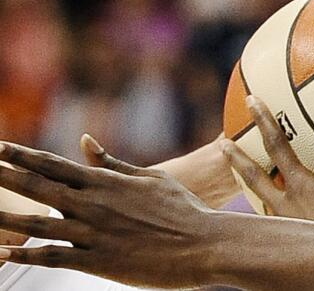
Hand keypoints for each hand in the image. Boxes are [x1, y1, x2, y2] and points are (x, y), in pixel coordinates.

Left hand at [0, 137, 222, 288]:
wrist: (205, 244)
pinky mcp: (98, 261)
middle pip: (37, 188)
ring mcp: (94, 233)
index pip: (54, 165)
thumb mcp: (151, 179)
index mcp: (106, 182)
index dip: (22, 156)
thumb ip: (114, 163)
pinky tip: (4, 254)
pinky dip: (26, 255)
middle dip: (4, 178)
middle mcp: (94, 205)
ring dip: (5, 218)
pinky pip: (54, 257)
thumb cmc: (183, 209)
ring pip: (37, 225)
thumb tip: (86, 141)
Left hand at [221, 96, 313, 224]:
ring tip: (242, 180)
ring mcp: (284, 228)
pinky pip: (274, 225)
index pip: (277, 146)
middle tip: (222, 142)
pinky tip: (278, 216)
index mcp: (299, 187)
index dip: (264, 121)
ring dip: (251, 189)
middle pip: (254, 177)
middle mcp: (284, 208)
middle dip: (238, 158)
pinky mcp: (290, 244)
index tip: (251, 101)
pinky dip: (270, 215)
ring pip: (261, 204)